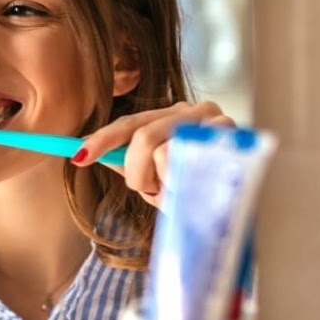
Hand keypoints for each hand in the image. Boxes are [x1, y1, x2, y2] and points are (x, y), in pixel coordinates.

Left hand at [72, 101, 235, 206]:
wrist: (241, 209)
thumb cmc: (198, 192)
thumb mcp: (159, 177)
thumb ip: (131, 164)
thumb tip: (82, 154)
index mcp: (171, 115)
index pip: (130, 123)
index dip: (102, 139)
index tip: (78, 156)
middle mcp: (193, 110)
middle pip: (144, 135)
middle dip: (137, 172)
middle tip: (149, 192)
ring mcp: (216, 121)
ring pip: (166, 151)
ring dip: (165, 183)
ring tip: (182, 191)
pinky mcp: (233, 138)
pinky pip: (191, 163)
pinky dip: (184, 184)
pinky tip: (196, 189)